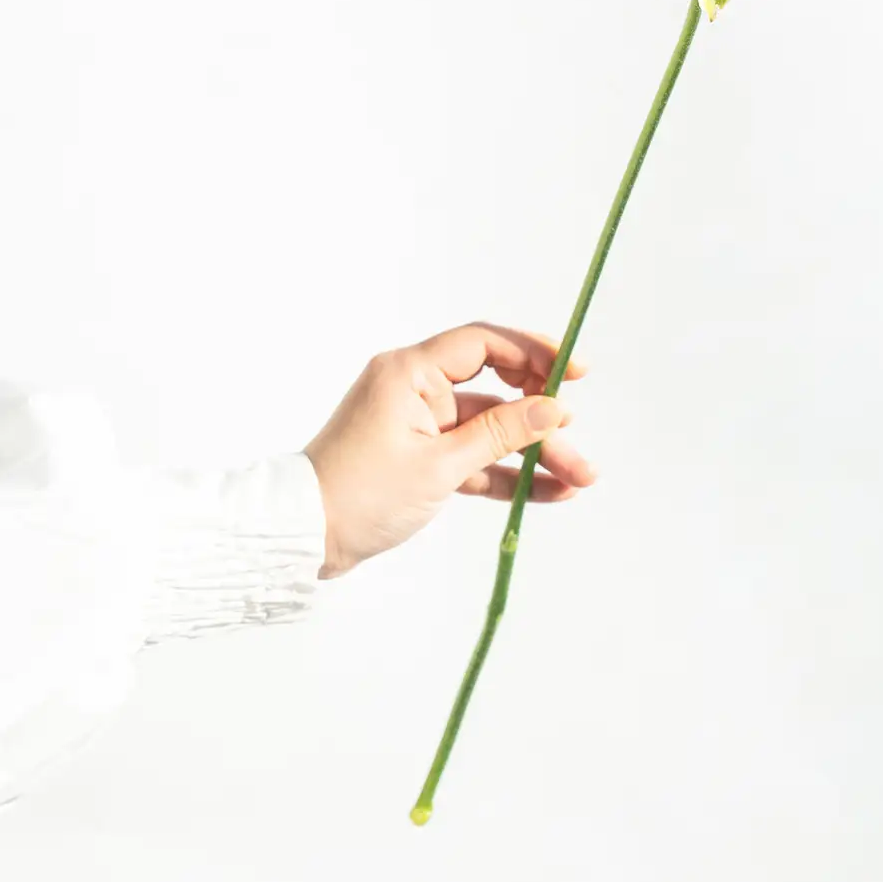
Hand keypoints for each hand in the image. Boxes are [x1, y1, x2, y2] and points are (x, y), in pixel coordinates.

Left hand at [304, 323, 593, 577]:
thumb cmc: (361, 493)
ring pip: (491, 430)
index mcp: (410, 371)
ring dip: (533, 454)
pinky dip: (507, 473)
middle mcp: (416, 388)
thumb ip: (501, 434)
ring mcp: (419, 424)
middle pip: (496, 390)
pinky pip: (474, 457)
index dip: (533, 352)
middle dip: (541, 419)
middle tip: (579, 442)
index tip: (574, 372)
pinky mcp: (420, 457)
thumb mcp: (439, 465)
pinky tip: (550, 492)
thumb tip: (553, 408)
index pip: (484, 343)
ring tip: (579, 479)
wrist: (303, 538)